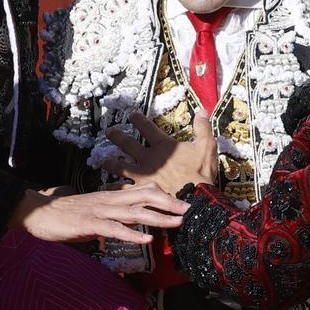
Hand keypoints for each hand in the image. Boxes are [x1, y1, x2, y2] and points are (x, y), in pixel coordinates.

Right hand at [10, 183, 188, 244]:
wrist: (37, 211)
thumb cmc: (64, 212)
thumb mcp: (93, 209)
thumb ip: (111, 211)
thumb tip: (126, 214)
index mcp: (112, 196)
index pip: (143, 191)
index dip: (165, 196)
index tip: (183, 203)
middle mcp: (110, 200)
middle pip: (146, 197)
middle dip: (170, 204)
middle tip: (191, 210)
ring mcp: (101, 211)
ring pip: (136, 211)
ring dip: (159, 217)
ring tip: (178, 222)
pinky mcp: (90, 224)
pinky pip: (115, 229)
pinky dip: (133, 234)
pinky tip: (147, 239)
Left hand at [102, 111, 216, 194]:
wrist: (195, 200)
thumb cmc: (200, 174)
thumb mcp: (206, 146)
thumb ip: (202, 127)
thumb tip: (202, 110)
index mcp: (162, 146)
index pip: (145, 126)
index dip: (137, 118)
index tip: (131, 114)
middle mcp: (148, 158)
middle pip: (126, 143)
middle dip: (116, 136)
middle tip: (109, 132)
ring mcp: (141, 176)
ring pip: (119, 166)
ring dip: (110, 162)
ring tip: (103, 161)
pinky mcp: (140, 192)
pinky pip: (122, 189)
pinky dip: (114, 188)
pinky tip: (107, 188)